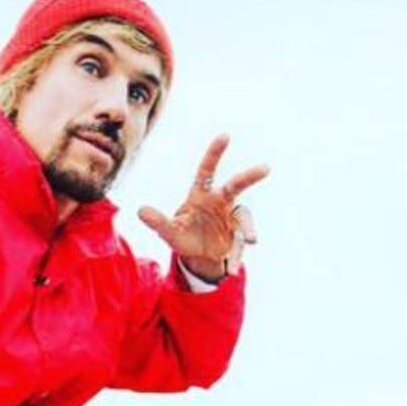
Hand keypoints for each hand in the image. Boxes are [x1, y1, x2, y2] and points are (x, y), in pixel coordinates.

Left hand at [138, 133, 267, 280]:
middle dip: (249, 176)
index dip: (215, 153)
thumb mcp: (169, 231)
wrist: (198, 257)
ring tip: (250, 242)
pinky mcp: (237, 237)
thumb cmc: (183, 236)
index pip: (207, 170)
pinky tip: (230, 270)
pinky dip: (235, 258)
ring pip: (244, 218)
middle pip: (235, 186)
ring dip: (248, 230)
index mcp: (201, 195)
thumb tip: (140, 210)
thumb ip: (157, 221)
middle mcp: (220, 203)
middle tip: (265, 168)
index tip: (225, 136)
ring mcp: (231, 219)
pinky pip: (239, 246)